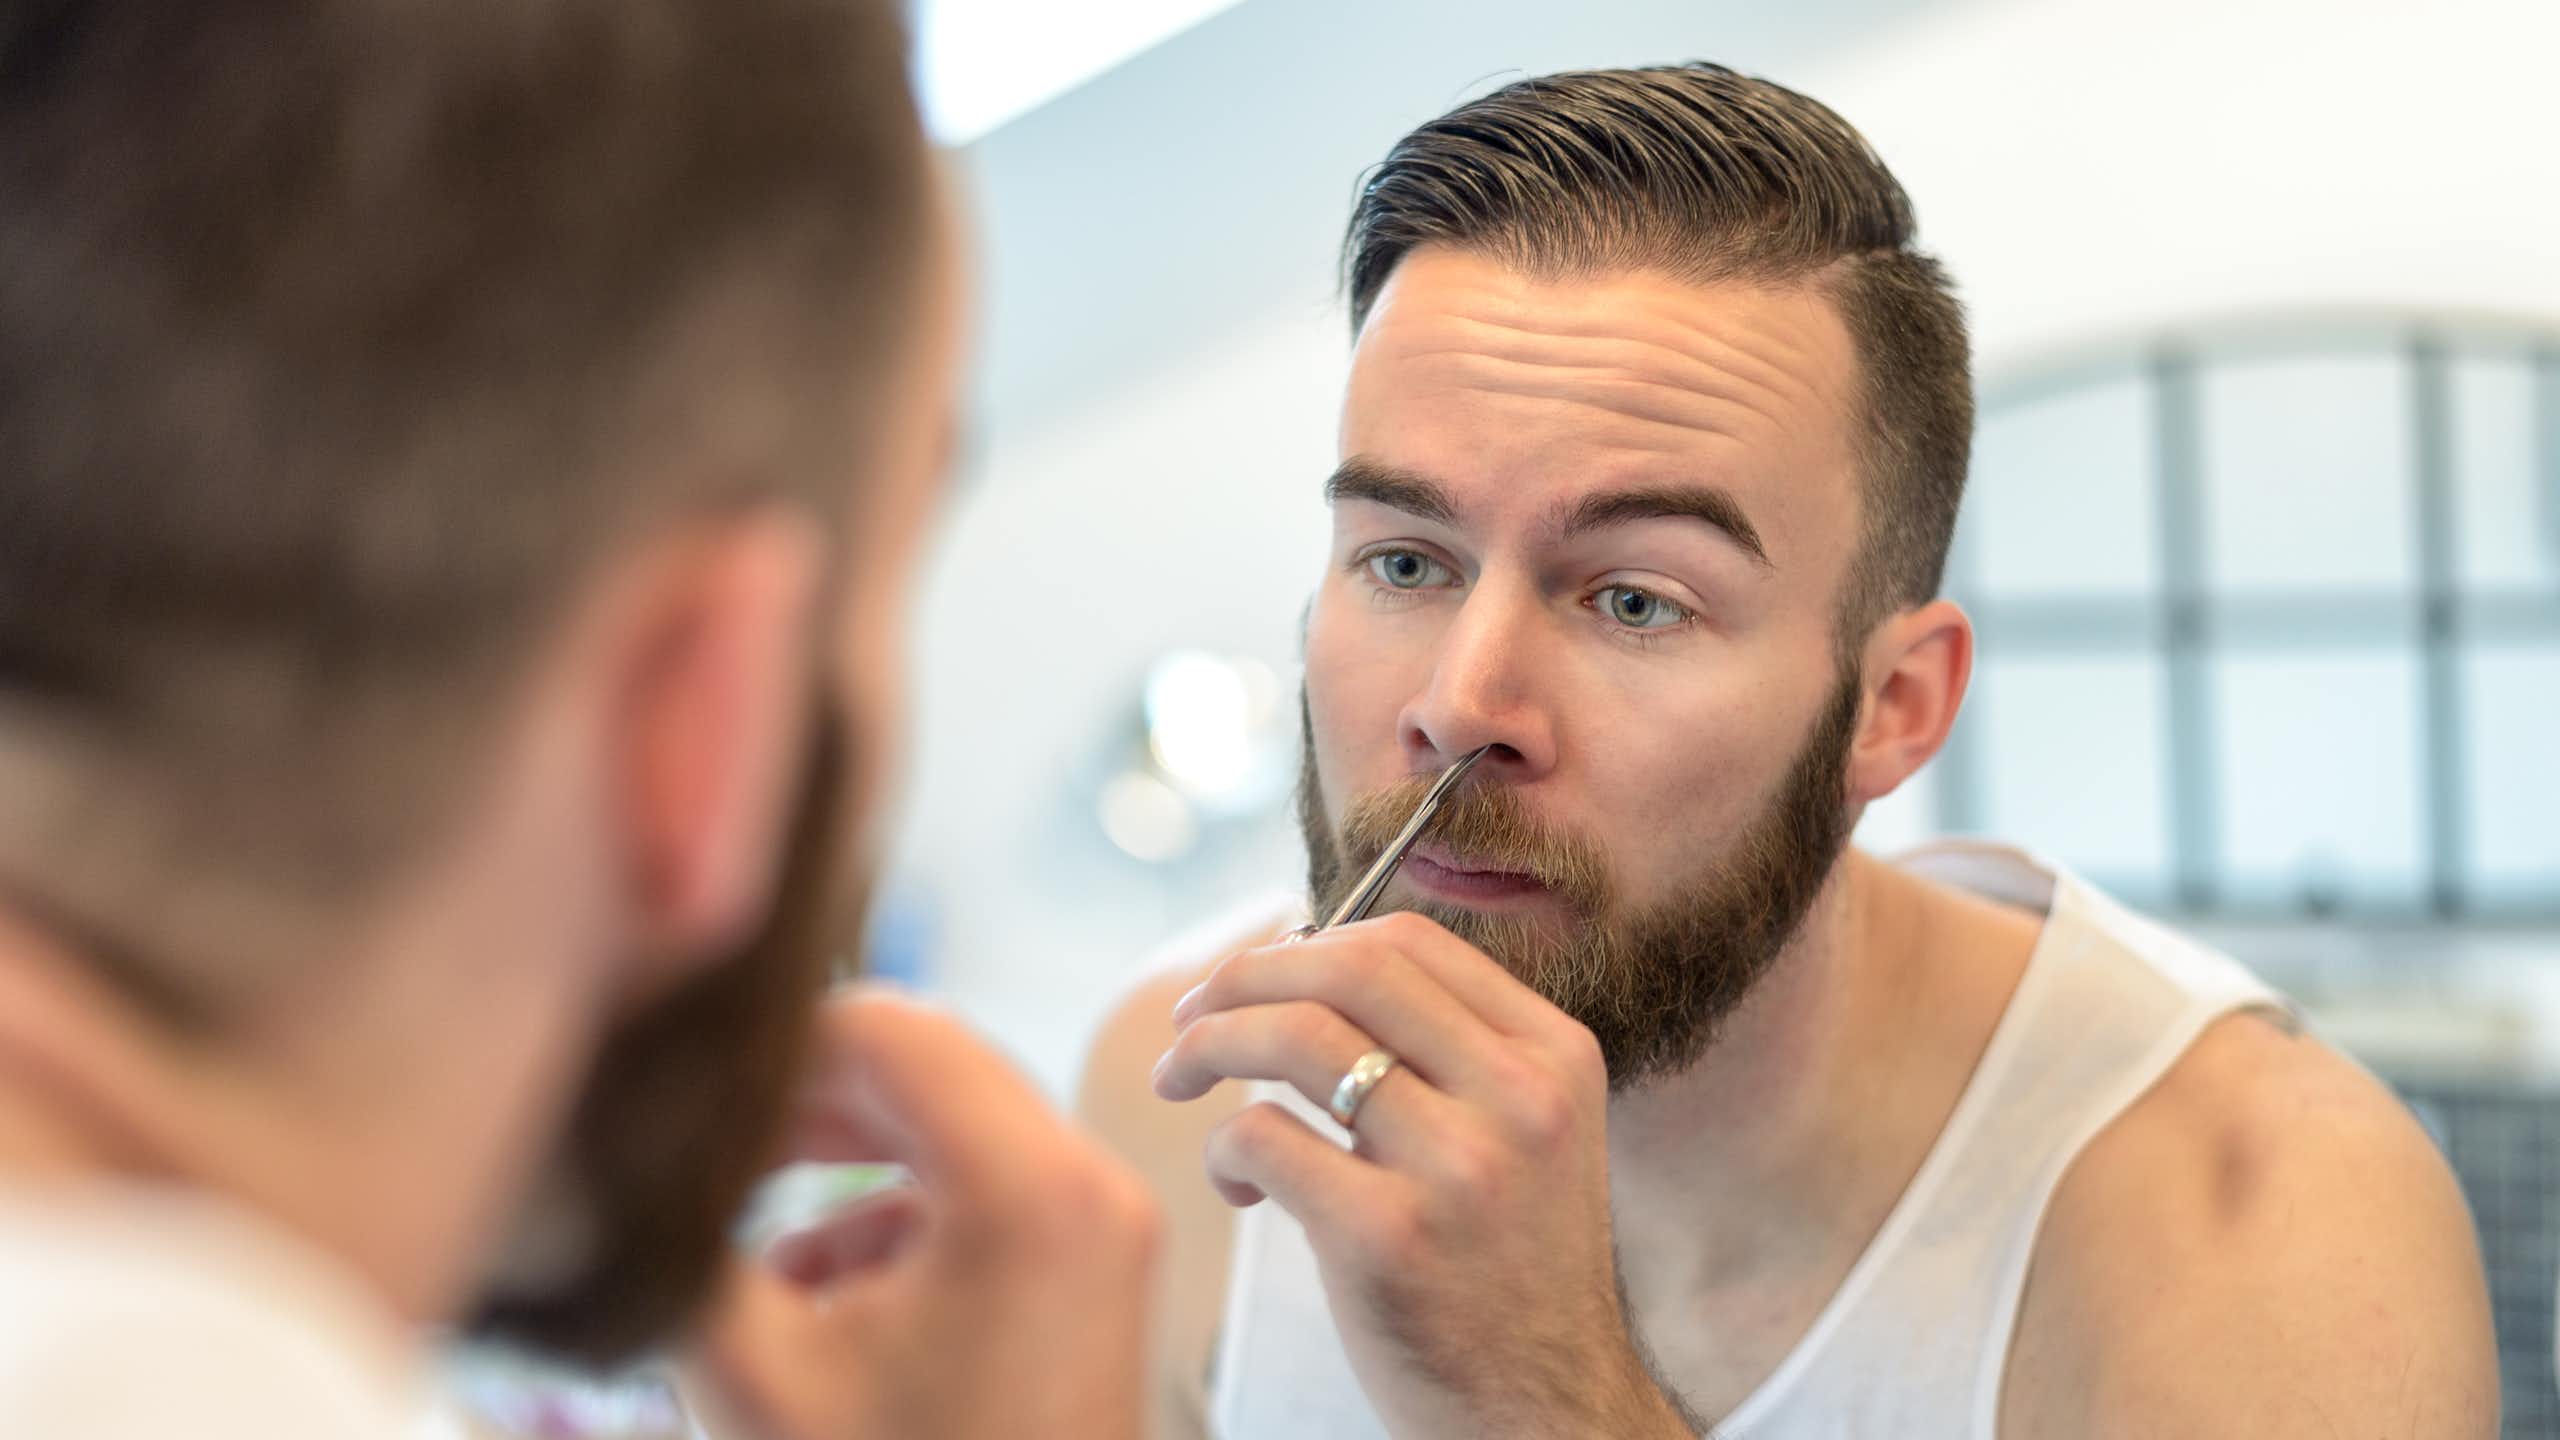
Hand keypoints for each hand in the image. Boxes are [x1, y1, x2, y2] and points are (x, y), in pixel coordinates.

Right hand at [683, 988, 1160, 1439]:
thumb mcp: (759, 1375)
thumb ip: (687, 1246)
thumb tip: (619, 1159)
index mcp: (1029, 1189)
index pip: (890, 1026)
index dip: (775, 1045)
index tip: (693, 1093)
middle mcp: (1091, 1185)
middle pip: (930, 1063)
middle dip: (805, 1097)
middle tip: (706, 1142)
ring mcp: (1106, 1229)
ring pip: (956, 1123)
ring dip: (843, 1153)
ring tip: (741, 1211)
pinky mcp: (1094, 1273)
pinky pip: (987, 1189)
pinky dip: (895, 1211)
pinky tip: (807, 1284)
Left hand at [1154, 912, 1693, 1438]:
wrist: (1547, 1411)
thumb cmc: (1507, 1270)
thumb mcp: (1526, 1135)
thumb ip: (1449, 1051)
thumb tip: (1305, 962)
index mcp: (1555, 1056)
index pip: (1411, 942)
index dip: (1307, 943)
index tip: (1252, 978)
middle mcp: (1519, 1098)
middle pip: (1350, 970)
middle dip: (1244, 977)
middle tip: (1190, 1016)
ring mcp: (1458, 1167)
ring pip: (1295, 1038)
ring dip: (1208, 1046)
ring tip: (1178, 1080)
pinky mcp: (1389, 1238)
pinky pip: (1262, 1139)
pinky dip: (1222, 1150)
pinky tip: (1238, 1188)